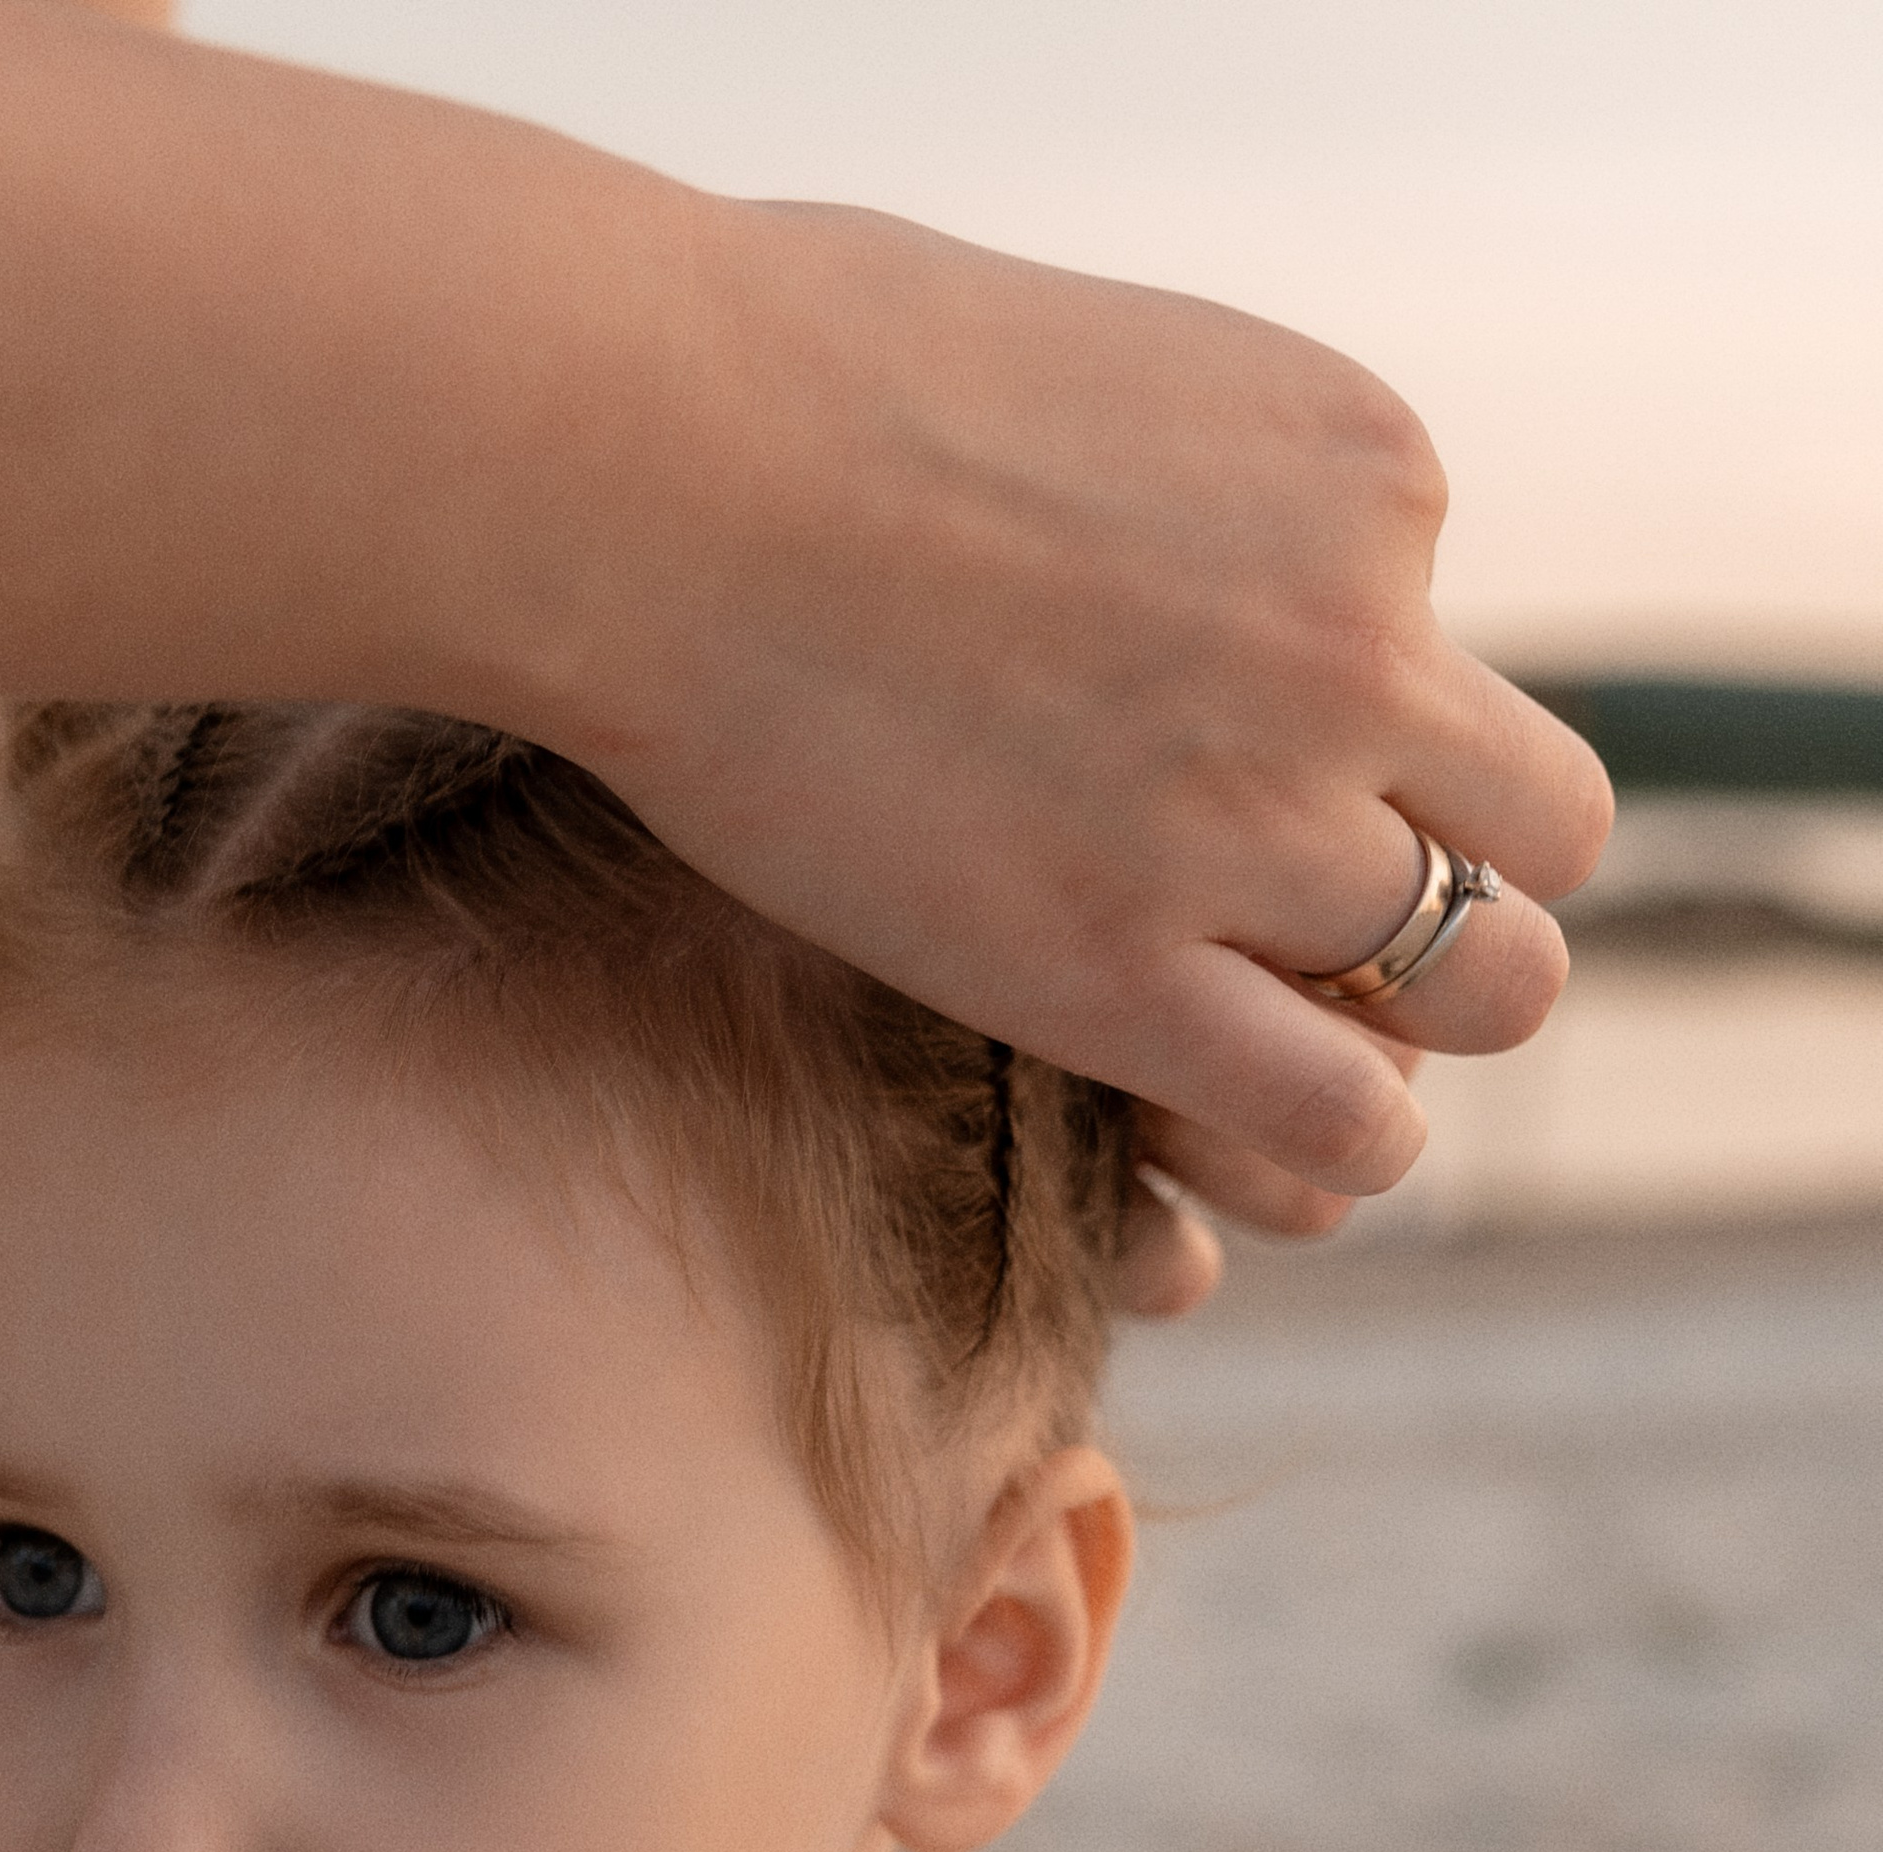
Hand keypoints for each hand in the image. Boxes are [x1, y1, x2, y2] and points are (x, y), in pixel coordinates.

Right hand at [554, 208, 1609, 1254]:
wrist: (647, 465)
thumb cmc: (794, 377)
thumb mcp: (1096, 370)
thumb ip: (1199, 488)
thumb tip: (1179, 577)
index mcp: (1369, 475)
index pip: (1440, 648)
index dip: (1347, 720)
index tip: (1215, 748)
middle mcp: (1358, 647)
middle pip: (1544, 831)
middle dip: (1456, 885)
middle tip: (1326, 926)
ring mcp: (1260, 819)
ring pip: (1486, 989)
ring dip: (1410, 1026)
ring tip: (1302, 1037)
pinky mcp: (1132, 975)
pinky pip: (1343, 1118)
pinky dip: (1337, 1142)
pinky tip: (1268, 1130)